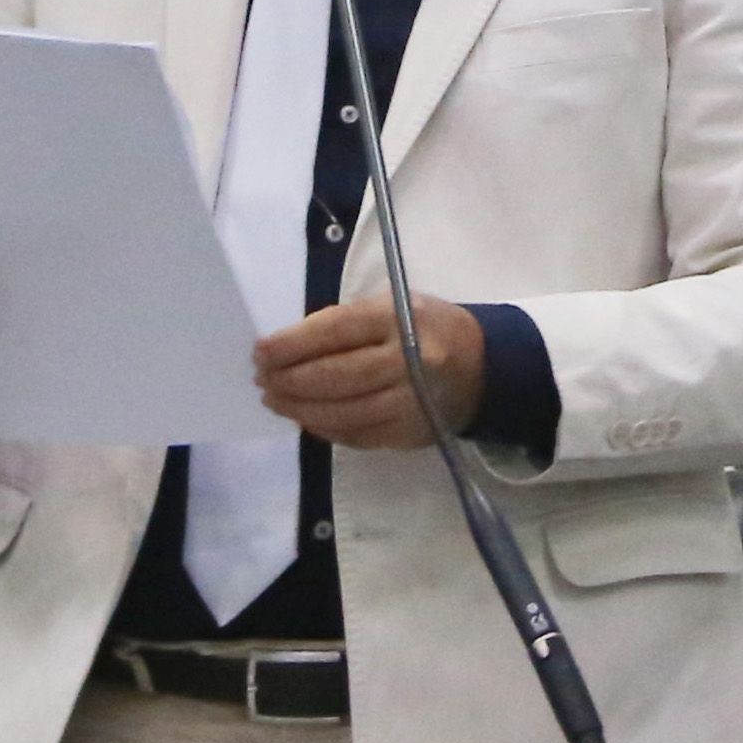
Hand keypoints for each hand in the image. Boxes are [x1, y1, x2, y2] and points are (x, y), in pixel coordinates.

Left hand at [255, 292, 491, 450]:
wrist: (482, 368)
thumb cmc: (426, 328)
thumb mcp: (394, 307)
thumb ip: (346, 324)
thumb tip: (288, 348)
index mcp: (400, 320)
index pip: (335, 331)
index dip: (292, 344)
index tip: (260, 351)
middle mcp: (408, 361)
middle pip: (333, 376)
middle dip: (288, 379)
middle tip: (262, 379)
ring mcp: (409, 402)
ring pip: (340, 412)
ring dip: (298, 408)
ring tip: (274, 400)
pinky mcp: (408, 433)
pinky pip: (354, 435)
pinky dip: (323, 428)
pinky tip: (305, 417)